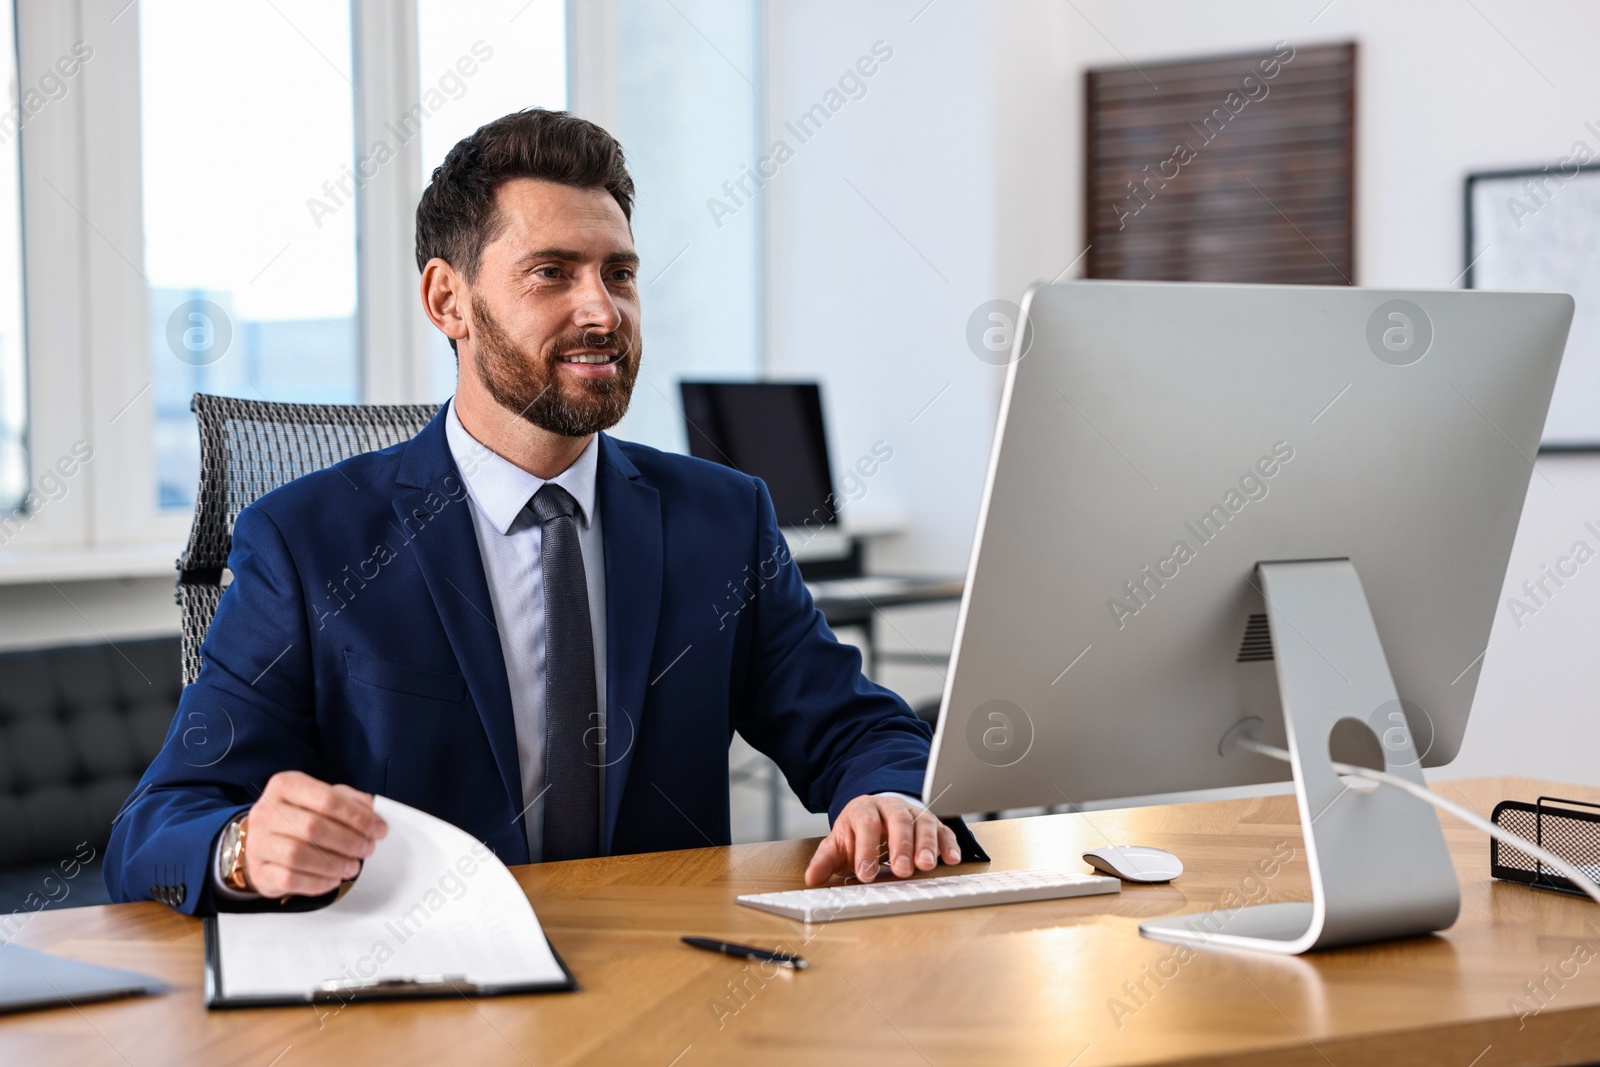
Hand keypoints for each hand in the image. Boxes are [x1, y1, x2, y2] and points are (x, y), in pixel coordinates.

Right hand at [242, 771, 387, 898]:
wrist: (262, 840)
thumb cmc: (298, 817)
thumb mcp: (322, 798)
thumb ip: (348, 800)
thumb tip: (372, 810)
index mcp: (285, 785)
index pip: (327, 799)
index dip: (358, 817)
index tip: (379, 830)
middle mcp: (266, 811)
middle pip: (313, 827)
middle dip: (348, 840)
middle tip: (367, 849)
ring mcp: (257, 842)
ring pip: (298, 855)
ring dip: (334, 863)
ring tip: (353, 866)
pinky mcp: (258, 871)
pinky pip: (288, 879)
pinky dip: (317, 882)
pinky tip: (333, 880)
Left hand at [804, 794, 960, 886]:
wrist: (876, 813)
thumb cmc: (858, 832)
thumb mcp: (838, 844)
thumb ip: (825, 860)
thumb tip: (812, 878)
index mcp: (864, 810)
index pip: (866, 824)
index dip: (866, 848)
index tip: (866, 873)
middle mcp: (891, 808)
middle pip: (898, 821)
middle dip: (901, 846)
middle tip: (902, 870)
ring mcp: (914, 814)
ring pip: (923, 823)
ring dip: (926, 845)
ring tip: (925, 866)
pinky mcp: (933, 824)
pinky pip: (944, 830)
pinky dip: (948, 844)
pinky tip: (951, 859)